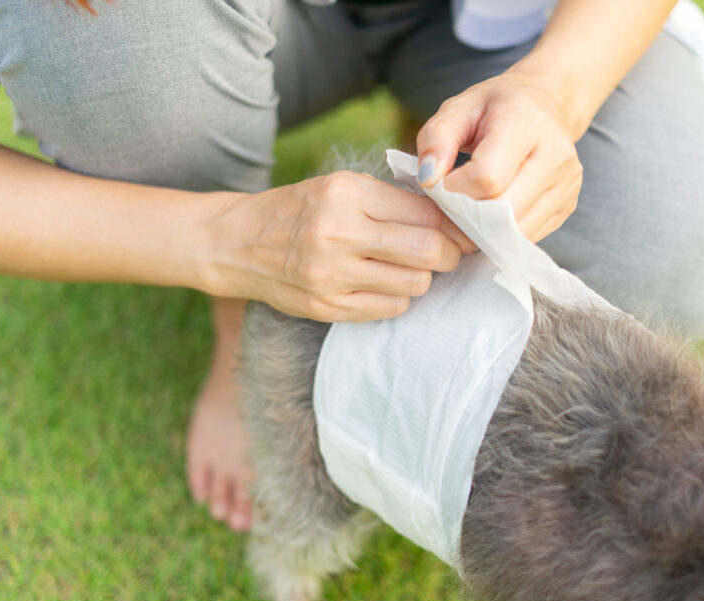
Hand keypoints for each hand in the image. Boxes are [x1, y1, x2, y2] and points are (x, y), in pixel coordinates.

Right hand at [205, 171, 474, 321]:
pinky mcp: (327, 307)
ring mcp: (331, 275)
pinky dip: (397, 297)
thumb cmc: (301, 209)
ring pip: (414, 284)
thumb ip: (395, 200)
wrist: (236, 242)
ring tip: (407, 266)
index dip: (456, 226)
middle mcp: (338, 234)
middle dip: (450, 255)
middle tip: (449, 254)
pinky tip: (382, 283)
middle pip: (428, 252)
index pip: (426, 215)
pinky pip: (391, 308)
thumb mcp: (342, 188)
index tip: (467, 232)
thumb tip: (455, 218)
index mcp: (346, 195)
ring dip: (421, 277)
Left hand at [416, 72, 582, 243]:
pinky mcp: (567, 205)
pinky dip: (503, 234)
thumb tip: (429, 179)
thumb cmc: (495, 108)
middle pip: (505, 209)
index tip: (441, 185)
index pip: (487, 177)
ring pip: (518, 230)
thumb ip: (436, 139)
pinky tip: (491, 216)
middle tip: (451, 206)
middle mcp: (555, 154)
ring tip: (469, 212)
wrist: (544, 104)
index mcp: (526, 122)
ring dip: (485, 231)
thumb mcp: (458, 109)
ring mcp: (567, 184)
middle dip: (469, 216)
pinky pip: (529, 236)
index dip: (456, 190)